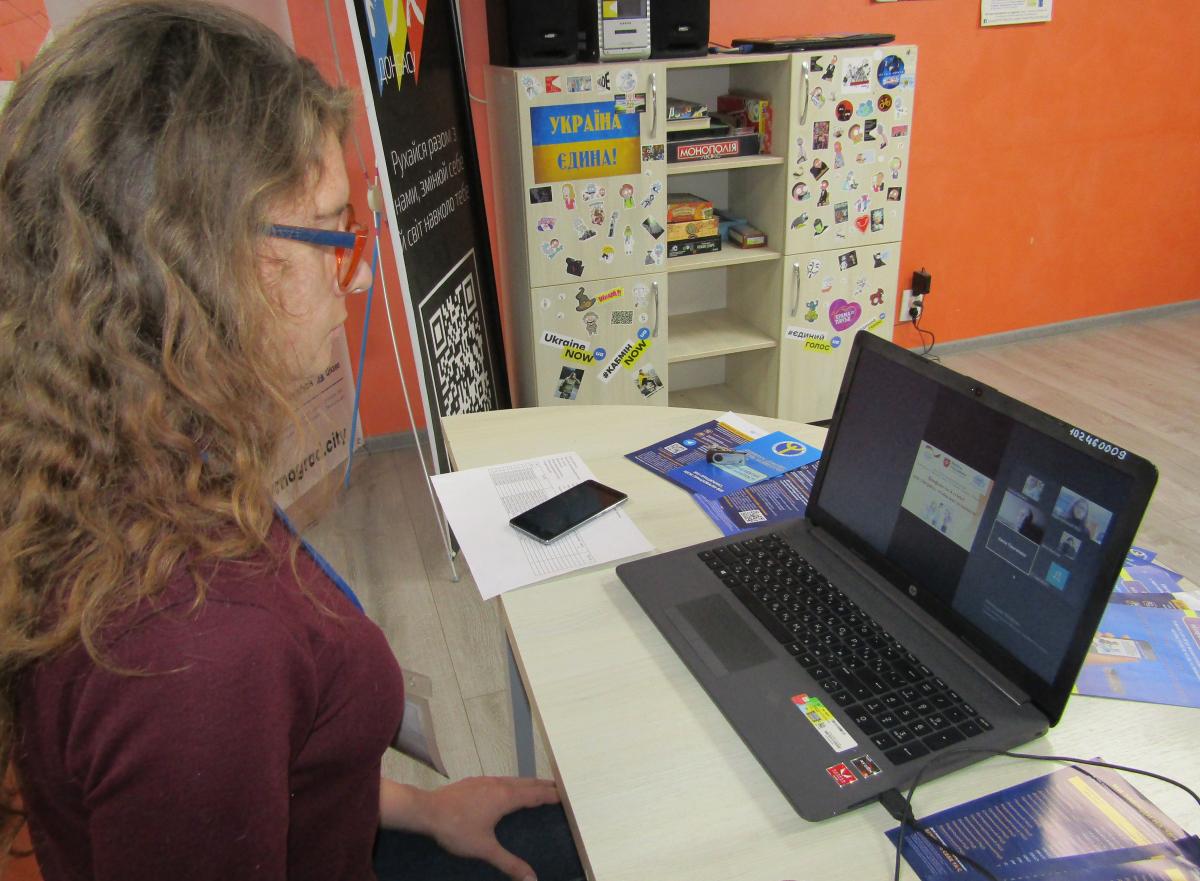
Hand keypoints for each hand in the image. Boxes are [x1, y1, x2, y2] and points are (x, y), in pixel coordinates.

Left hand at [417, 776, 560, 880]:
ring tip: (537, 789)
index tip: (566, 796)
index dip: (552, 795)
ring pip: (514, 779)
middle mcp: (499, 784)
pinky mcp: (474, 782)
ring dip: (529, 784)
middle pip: (528, 783)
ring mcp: (485, 781)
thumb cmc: (456, 828)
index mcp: (506, 797)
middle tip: (559, 789)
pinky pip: (502, 780)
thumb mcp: (485, 849)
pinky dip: (513, 784)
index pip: (536, 794)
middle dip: (544, 786)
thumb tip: (532, 879)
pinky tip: (507, 791)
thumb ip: (509, 863)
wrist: (426, 810)